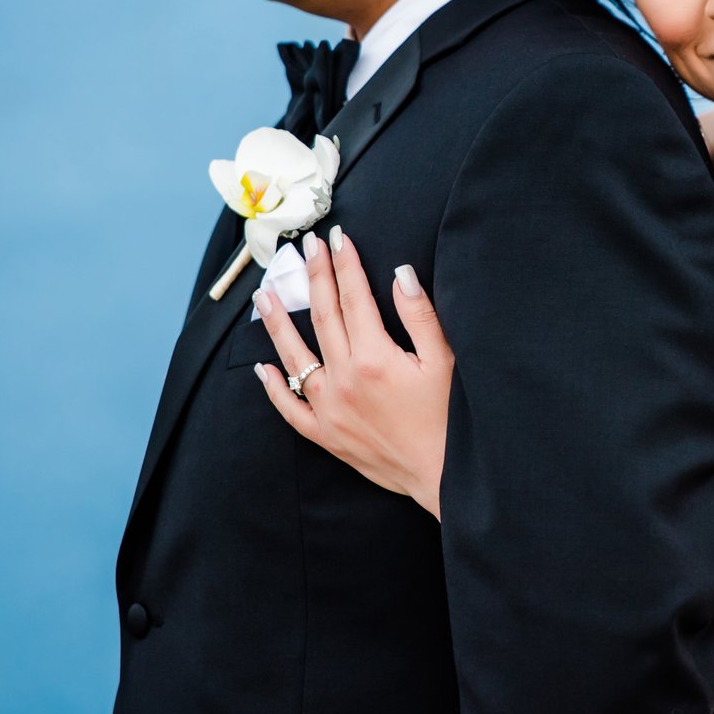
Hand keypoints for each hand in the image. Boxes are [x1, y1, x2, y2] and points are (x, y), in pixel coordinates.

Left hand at [252, 225, 453, 519]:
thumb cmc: (449, 417)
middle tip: (305, 247)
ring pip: (295, 358)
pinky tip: (264, 368)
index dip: (345, 264)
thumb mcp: (444, 360)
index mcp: (374, 357)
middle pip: (323, 317)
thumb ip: (420, 314)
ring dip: (278, 324)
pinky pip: (290, 409)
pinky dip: (275, 388)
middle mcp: (344, 380)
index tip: (337, 237)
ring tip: (264, 295)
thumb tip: (400, 273)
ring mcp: (330, 409)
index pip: (353, 298)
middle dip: (315, 277)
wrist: (442, 475)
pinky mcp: (326, 435)